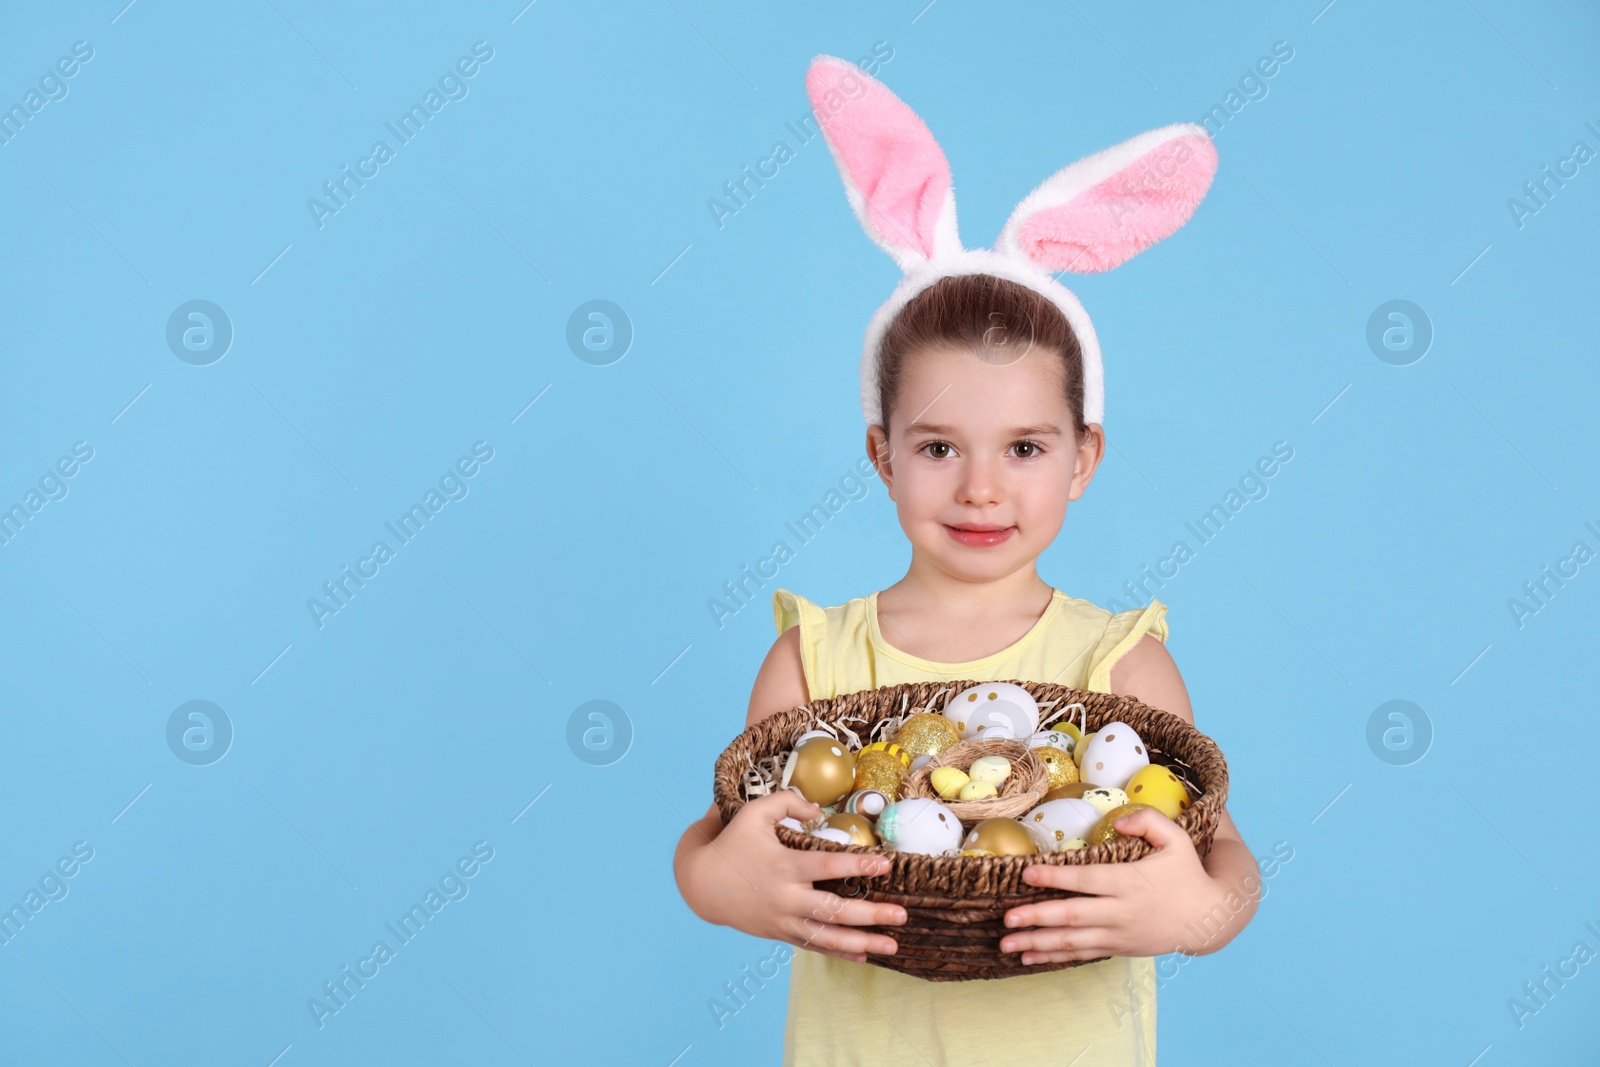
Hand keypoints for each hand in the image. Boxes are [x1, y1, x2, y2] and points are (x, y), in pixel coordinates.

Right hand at [679, 790, 905, 962]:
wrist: (702, 885)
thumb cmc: (733, 843)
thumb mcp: (753, 813)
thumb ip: (786, 803)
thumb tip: (817, 810)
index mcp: (784, 865)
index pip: (827, 867)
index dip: (858, 867)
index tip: (886, 865)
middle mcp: (787, 897)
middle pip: (834, 910)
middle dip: (870, 915)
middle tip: (902, 915)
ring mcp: (784, 920)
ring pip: (828, 936)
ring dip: (862, 943)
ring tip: (893, 946)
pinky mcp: (781, 933)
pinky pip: (814, 946)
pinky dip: (839, 952)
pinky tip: (864, 956)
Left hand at [999, 807, 1228, 964]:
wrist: (1209, 918)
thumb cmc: (1187, 873)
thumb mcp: (1177, 838)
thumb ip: (1147, 821)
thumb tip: (1116, 821)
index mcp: (1129, 881)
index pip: (1086, 880)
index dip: (1055, 877)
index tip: (1026, 873)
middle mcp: (1120, 911)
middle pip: (1073, 915)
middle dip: (1037, 918)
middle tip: (1006, 919)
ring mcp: (1118, 933)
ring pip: (1072, 940)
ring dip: (1037, 943)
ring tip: (1006, 944)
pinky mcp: (1118, 947)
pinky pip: (1081, 953)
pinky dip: (1054, 956)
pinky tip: (1029, 957)